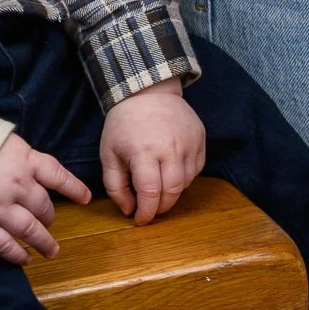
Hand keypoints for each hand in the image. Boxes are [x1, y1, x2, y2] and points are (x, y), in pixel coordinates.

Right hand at [0, 132, 91, 261]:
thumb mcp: (6, 141)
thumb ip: (23, 157)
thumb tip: (36, 169)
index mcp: (26, 160)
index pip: (58, 175)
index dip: (74, 188)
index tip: (86, 198)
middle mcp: (18, 186)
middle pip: (43, 207)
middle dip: (50, 218)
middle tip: (52, 224)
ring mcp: (0, 208)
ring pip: (30, 230)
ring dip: (43, 242)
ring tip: (51, 251)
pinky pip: (5, 246)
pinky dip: (17, 255)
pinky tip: (25, 260)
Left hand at [100, 81, 206, 222]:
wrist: (147, 89)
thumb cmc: (124, 124)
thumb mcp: (108, 154)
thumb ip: (115, 187)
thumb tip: (129, 211)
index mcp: (144, 151)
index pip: (150, 193)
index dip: (146, 213)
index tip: (139, 219)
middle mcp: (170, 147)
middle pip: (172, 192)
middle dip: (160, 207)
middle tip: (150, 208)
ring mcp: (189, 140)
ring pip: (186, 183)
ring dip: (172, 192)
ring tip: (158, 184)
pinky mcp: (200, 136)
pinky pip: (196, 169)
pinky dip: (184, 177)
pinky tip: (170, 169)